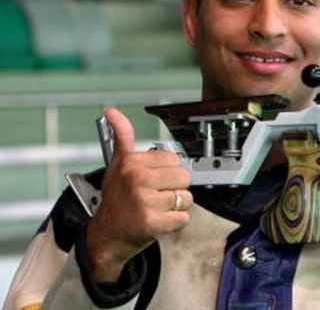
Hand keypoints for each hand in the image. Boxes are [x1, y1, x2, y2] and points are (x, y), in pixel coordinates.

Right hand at [86, 108, 192, 282]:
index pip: (174, 159)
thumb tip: (112, 111)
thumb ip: (122, 136)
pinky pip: (183, 218)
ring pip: (186, 198)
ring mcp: (144, 201)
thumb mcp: (117, 164)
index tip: (154, 179)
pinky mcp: (152, 222)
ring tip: (157, 208)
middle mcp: (137, 179)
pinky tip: (159, 221)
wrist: (106, 234)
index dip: (168, 171)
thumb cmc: (115, 199)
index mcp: (132, 162)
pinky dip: (175, 222)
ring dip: (176, 206)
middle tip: (157, 195)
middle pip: (184, 177)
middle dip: (175, 188)